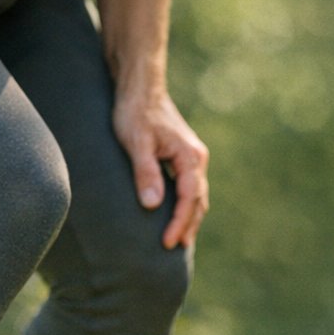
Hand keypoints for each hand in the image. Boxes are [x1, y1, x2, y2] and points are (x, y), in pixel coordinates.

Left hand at [113, 89, 209, 248]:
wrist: (139, 86)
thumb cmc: (135, 112)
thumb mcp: (136, 142)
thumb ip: (145, 173)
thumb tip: (152, 205)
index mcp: (189, 157)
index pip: (189, 198)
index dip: (179, 222)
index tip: (168, 243)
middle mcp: (196, 158)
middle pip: (199, 200)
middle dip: (189, 225)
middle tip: (176, 248)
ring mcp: (192, 156)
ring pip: (197, 193)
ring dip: (189, 216)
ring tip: (179, 238)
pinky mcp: (182, 155)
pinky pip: (189, 186)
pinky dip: (185, 204)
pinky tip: (175, 213)